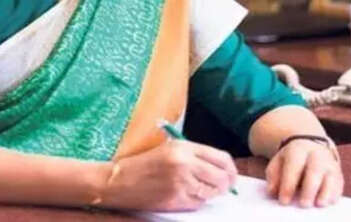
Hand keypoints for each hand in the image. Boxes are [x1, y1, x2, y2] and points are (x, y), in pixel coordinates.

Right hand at [103, 140, 237, 210]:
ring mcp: (181, 182)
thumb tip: (221, 168)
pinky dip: (196, 202)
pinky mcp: (175, 199)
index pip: (221, 157)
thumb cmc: (144, 164)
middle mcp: (185, 163)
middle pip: (221, 176)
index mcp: (184, 147)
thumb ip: (195, 155)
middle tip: (223, 187)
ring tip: (200, 190)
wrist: (119, 181)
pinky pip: (197, 203)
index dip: (230, 169)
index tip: (231, 175)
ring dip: (211, 194)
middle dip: (226, 184)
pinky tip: (185, 195)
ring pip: (212, 192)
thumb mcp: (170, 149)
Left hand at [265, 138, 342, 207]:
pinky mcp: (338, 173)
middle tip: (303, 204)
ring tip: (319, 204)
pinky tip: (328, 202)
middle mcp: (317, 155)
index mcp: (299, 150)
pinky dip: (334, 194)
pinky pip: (339, 184)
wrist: (312, 145)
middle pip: (315, 171)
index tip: (284, 201)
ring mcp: (330, 163)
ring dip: (326, 191)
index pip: (294, 166)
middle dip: (309, 188)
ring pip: (331, 177)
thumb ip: (273, 176)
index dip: (289, 184)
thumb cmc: (292, 159)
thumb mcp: (279, 162)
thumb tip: (273, 192)